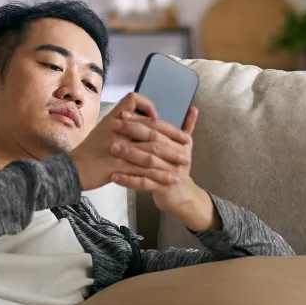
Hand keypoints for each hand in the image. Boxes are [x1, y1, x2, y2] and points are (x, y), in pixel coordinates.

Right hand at [68, 93, 190, 190]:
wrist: (73, 170)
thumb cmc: (89, 152)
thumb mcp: (102, 130)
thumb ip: (120, 124)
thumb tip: (136, 119)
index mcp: (113, 119)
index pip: (134, 100)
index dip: (149, 107)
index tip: (157, 118)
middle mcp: (116, 129)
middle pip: (151, 127)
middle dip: (172, 134)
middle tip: (186, 142)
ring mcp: (117, 147)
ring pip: (151, 149)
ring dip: (171, 155)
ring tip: (184, 161)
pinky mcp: (117, 166)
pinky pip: (144, 170)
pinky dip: (161, 174)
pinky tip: (171, 177)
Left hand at [111, 105, 220, 230]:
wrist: (183, 196)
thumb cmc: (177, 167)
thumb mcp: (184, 147)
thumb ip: (186, 127)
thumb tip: (193, 108)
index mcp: (179, 143)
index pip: (158, 127)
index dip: (141, 119)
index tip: (122, 113)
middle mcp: (176, 156)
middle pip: (153, 141)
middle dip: (133, 132)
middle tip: (113, 126)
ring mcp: (169, 172)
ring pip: (148, 161)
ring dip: (130, 154)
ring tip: (112, 148)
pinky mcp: (162, 188)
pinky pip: (143, 183)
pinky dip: (129, 180)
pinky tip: (114, 177)